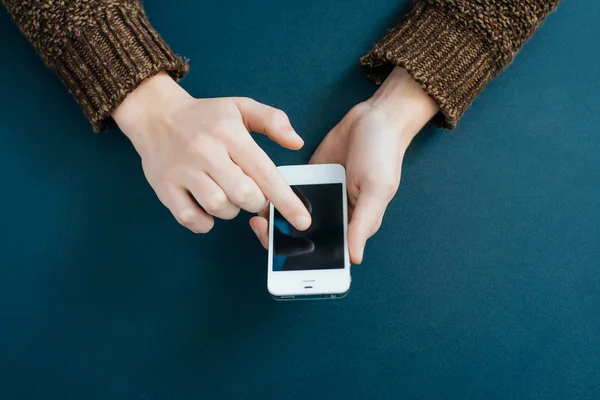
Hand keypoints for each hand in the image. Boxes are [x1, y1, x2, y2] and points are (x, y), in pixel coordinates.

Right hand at [113, 72, 310, 233]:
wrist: (155, 114)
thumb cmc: (205, 116)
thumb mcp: (240, 107)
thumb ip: (272, 120)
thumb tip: (297, 142)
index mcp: (229, 133)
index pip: (264, 171)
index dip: (286, 200)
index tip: (303, 220)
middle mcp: (206, 151)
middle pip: (244, 195)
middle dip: (255, 201)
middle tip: (248, 190)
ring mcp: (182, 171)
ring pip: (219, 208)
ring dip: (229, 209)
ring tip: (224, 191)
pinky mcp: (164, 187)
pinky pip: (191, 219)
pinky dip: (204, 221)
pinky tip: (205, 205)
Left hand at [249, 67, 437, 262]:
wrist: (373, 117)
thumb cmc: (384, 155)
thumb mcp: (376, 190)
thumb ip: (363, 224)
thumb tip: (355, 258)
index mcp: (354, 224)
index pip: (326, 251)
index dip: (303, 258)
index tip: (280, 258)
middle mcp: (335, 215)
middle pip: (304, 236)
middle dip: (280, 237)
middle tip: (261, 227)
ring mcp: (320, 197)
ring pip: (292, 216)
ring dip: (275, 216)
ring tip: (258, 212)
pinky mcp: (309, 179)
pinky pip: (288, 191)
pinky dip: (276, 194)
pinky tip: (262, 192)